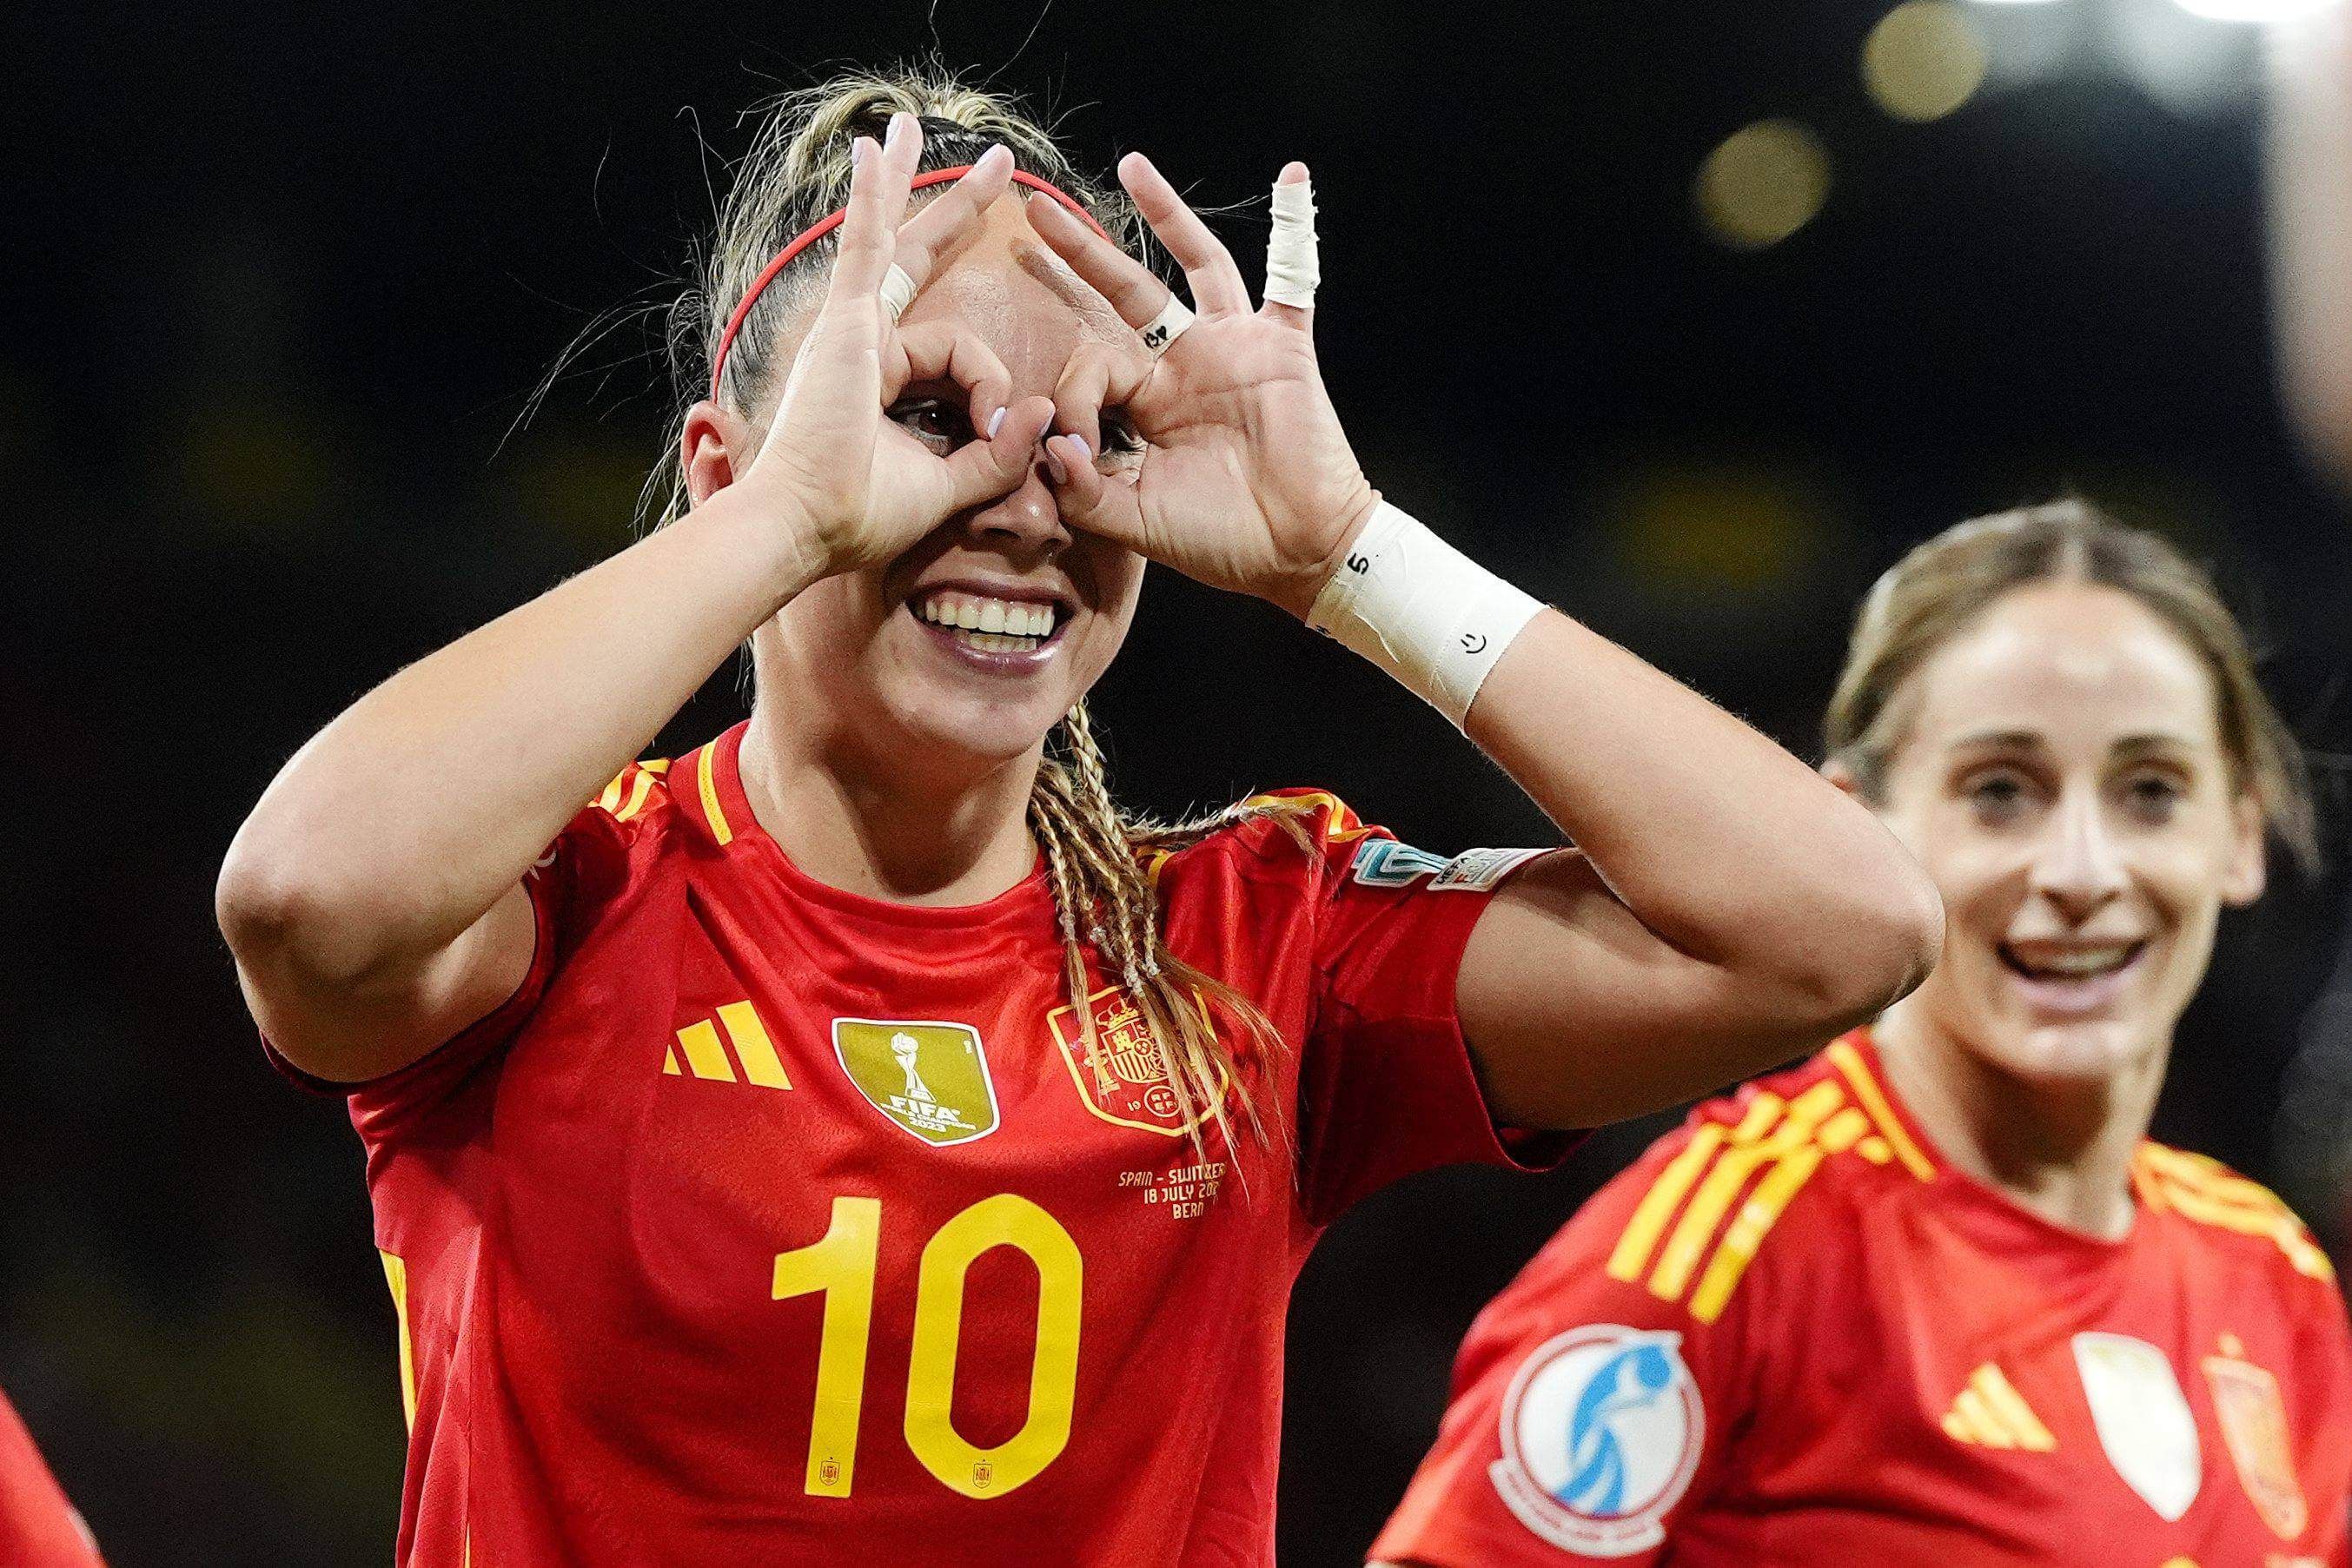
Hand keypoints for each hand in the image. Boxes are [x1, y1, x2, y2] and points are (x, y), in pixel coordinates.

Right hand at [734, 114, 1056, 579]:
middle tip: (999, 168)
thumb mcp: (950, 486)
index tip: (999, 430)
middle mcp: (864, 341)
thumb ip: (995, 454)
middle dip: (957, 210)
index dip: (990, 387)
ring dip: (908, 182)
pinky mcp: (846, 325)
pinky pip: (864, 247)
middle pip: (917, 258)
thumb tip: (1038, 412)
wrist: (805, 527)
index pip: (956, 351)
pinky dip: (869, 198)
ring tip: (911, 126)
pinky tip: (876, 150)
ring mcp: (850, 327)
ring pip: (894, 243)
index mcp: (885, 378)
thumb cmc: (858, 517)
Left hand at [1027, 155, 1379, 619]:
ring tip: (1131, 166)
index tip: (1074, 448)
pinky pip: (1293, 277)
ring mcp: (1234, 348)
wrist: (1296, 552)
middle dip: (1080, 255)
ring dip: (1166, 213)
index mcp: (1148, 405)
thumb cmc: (1220, 541)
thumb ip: (1082, 492)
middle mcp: (1185, 366)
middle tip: (1032, 214)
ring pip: (1195, 264)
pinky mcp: (1281, 346)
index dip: (1074, 401)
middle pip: (1126, 295)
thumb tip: (1051, 447)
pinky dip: (1297, 227)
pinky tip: (1293, 176)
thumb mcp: (1134, 521)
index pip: (1094, 371)